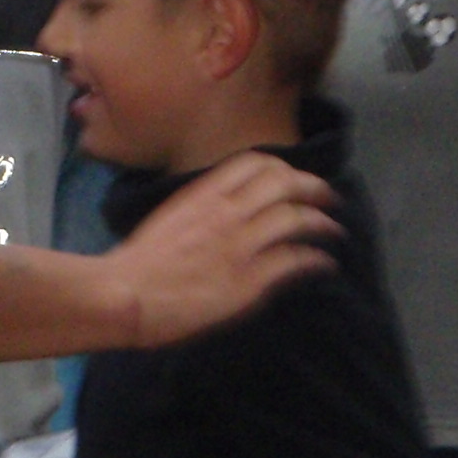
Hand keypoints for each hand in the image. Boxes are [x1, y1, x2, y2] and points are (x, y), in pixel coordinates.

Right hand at [109, 152, 338, 348]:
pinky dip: (315, 260)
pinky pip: (295, 261)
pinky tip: (323, 265)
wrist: (124, 295)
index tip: (292, 177)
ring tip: (334, 231)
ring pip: (297, 219)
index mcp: (203, 195)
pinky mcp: (249, 281)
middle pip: (285, 184)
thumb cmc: (137, 264)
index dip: (282, 167)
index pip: (254, 163)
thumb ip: (200, 211)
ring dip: (323, 223)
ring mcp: (240, 246)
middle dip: (313, 188)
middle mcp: (226, 213)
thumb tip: (221, 214)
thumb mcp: (169, 220)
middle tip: (327, 199)